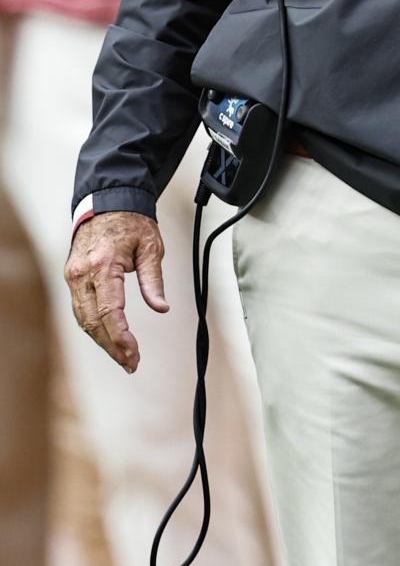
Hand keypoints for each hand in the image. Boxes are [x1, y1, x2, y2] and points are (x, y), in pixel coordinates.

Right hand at [64, 211, 167, 372]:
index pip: (109, 310)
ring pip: (84, 319)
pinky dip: (94, 327)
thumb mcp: (151, 247)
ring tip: (124, 358)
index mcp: (103, 264)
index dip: (121, 336)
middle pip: (93, 321)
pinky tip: (109, 339)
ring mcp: (73, 275)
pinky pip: (80, 309)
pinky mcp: (72, 277)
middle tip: (132, 363)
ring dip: (102, 341)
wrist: (108, 202)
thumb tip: (161, 308)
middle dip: (112, 346)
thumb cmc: (131, 222)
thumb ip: (153, 280)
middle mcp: (82, 273)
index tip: (134, 353)